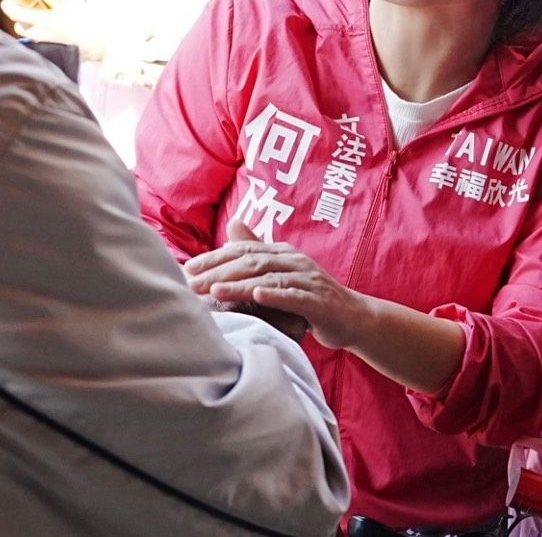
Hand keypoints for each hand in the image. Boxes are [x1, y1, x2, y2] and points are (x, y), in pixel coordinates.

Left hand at [0, 0, 106, 60]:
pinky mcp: (56, 53)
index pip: (17, 15)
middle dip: (22, 21)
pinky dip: (48, 38)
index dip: (9, 7)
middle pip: (21, 28)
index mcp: (47, 20)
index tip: (6, 3)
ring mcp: (49, 46)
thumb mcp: (76, 4)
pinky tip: (58, 34)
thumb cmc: (90, 23)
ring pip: (33, 37)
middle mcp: (44, 35)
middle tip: (27, 14)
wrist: (103, 43)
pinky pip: (45, 44)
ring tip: (45, 24)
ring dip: (35, 30)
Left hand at [184, 219, 369, 349]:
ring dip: (240, 284)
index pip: (243, 250)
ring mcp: (308, 280)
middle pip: (252, 262)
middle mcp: (294, 261)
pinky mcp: (319, 301)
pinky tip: (258, 296)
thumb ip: (258, 250)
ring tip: (214, 291)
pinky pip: (295, 296)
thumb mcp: (282, 272)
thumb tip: (233, 224)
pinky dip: (276, 295)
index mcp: (283, 253)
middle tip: (192, 284)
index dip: (215, 258)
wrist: (353, 317)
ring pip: (269, 277)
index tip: (188, 269)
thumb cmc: (312, 296)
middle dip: (219, 272)